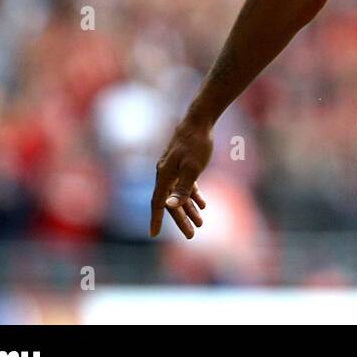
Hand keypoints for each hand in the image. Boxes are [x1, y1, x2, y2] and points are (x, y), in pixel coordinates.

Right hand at [150, 121, 213, 238]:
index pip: (157, 203)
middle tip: (191, 235)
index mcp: (164, 176)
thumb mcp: (193, 168)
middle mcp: (164, 174)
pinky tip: (203, 205)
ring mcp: (173, 169)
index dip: (156, 219)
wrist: (199, 120)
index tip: (153, 234)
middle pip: (171, 202)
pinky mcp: (182, 164)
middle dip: (181, 220)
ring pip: (179, 194)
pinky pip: (185, 185)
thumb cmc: (196, 144)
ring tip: (200, 223)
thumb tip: (169, 206)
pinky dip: (193, 195)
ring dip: (189, 209)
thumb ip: (182, 188)